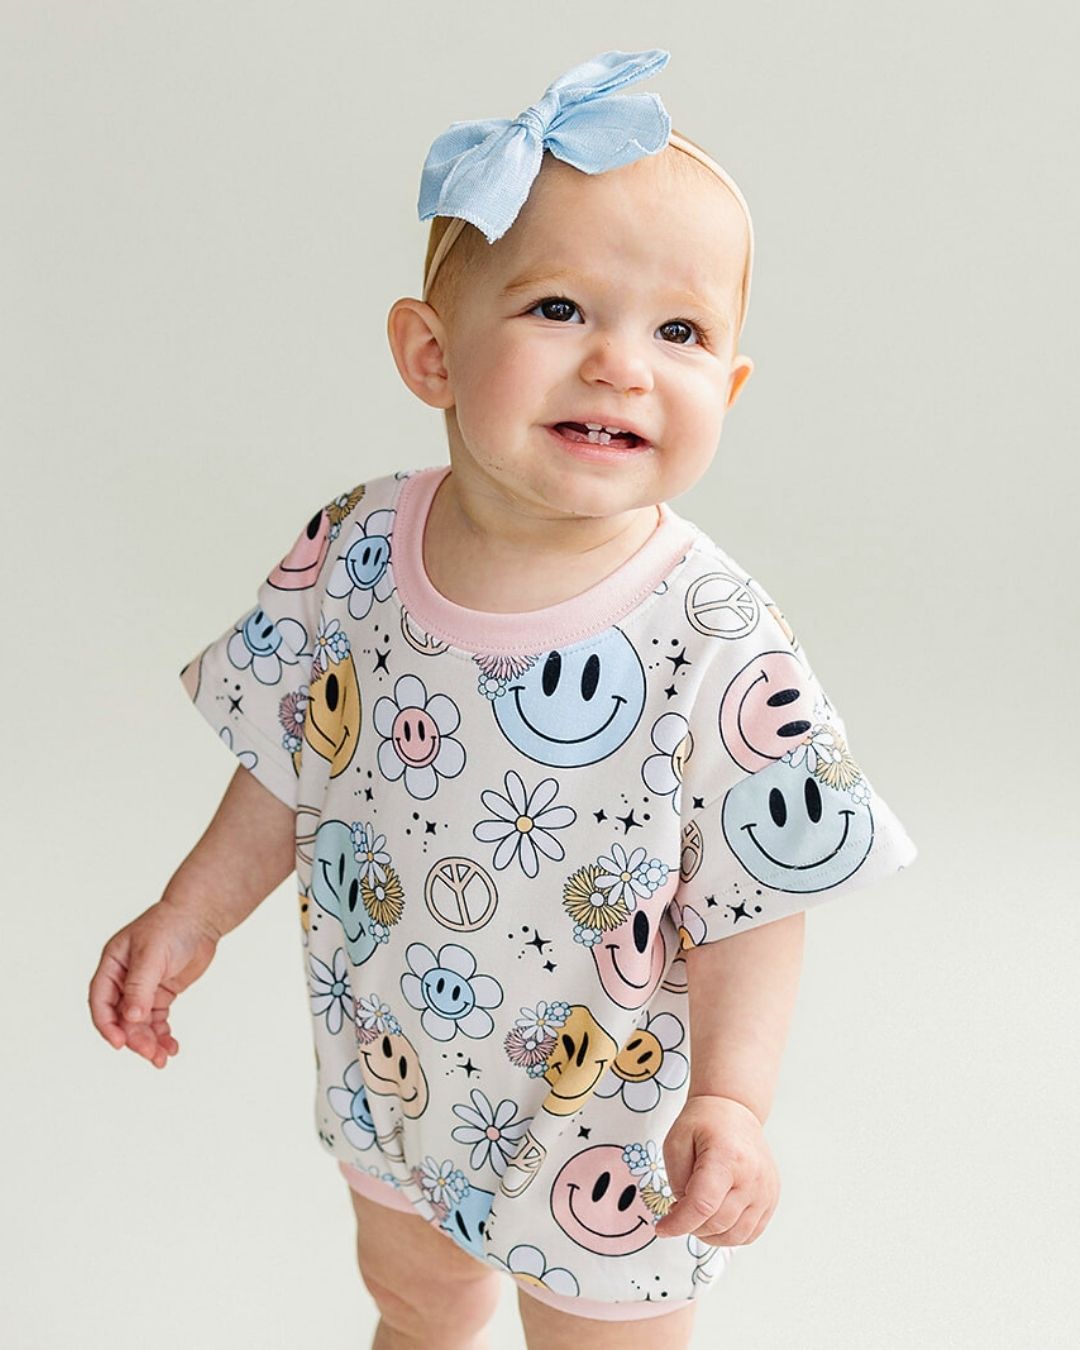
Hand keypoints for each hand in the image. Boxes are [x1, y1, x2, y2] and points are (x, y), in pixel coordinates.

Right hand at [88, 896, 220, 1068]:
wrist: (201, 917)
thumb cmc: (172, 926)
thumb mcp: (152, 954)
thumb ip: (140, 986)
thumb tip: (132, 1018)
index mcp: (113, 966)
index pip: (101, 1001)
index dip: (107, 1024)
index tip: (120, 1043)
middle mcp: (124, 979)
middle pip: (122, 1018)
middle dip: (135, 1038)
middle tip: (151, 1055)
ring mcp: (143, 988)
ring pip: (139, 1024)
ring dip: (149, 1042)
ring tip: (163, 1058)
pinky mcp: (161, 993)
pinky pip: (157, 1020)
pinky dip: (162, 1035)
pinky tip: (172, 1046)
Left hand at [654, 1094, 779, 1246]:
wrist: (734, 1109)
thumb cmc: (703, 1122)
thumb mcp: (675, 1142)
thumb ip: (676, 1181)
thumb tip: (683, 1215)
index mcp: (727, 1157)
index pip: (703, 1205)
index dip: (679, 1223)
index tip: (662, 1228)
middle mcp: (752, 1177)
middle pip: (718, 1223)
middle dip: (691, 1226)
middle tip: (678, 1210)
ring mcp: (766, 1190)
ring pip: (735, 1236)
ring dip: (709, 1235)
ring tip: (696, 1215)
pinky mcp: (770, 1198)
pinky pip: (749, 1233)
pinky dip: (728, 1234)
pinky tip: (715, 1218)